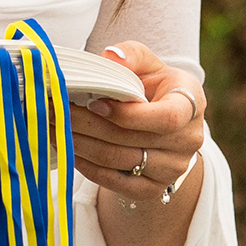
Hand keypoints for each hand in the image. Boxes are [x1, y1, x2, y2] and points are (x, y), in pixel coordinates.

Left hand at [70, 40, 204, 200]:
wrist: (165, 122)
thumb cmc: (154, 86)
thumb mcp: (148, 64)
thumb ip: (132, 55)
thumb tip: (110, 57)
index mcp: (191, 104)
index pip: (166, 118)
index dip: (129, 115)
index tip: (95, 103)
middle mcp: (187, 141)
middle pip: (131, 139)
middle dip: (88, 124)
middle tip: (57, 111)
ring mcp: (172, 169)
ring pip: (118, 160)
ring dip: (81, 144)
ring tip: (54, 128)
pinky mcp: (152, 190)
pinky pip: (114, 182)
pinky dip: (86, 165)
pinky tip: (68, 148)